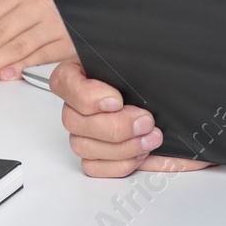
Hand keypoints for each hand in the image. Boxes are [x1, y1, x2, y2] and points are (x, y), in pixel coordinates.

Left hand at [0, 0, 76, 82]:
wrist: (89, 5)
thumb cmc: (50, 6)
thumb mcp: (24, 1)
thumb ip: (0, 16)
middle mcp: (37, 6)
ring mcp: (54, 24)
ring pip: (17, 45)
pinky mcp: (69, 42)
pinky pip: (42, 55)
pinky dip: (22, 66)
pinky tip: (6, 75)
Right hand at [49, 61, 213, 177]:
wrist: (161, 100)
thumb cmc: (146, 75)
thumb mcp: (139, 58)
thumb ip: (135, 59)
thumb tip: (147, 59)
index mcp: (79, 73)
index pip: (64, 83)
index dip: (89, 96)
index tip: (117, 100)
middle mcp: (76, 103)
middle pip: (75, 121)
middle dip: (116, 126)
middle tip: (146, 121)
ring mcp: (82, 131)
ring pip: (83, 147)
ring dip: (121, 148)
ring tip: (150, 139)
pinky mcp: (93, 154)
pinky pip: (94, 167)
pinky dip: (121, 164)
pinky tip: (140, 154)